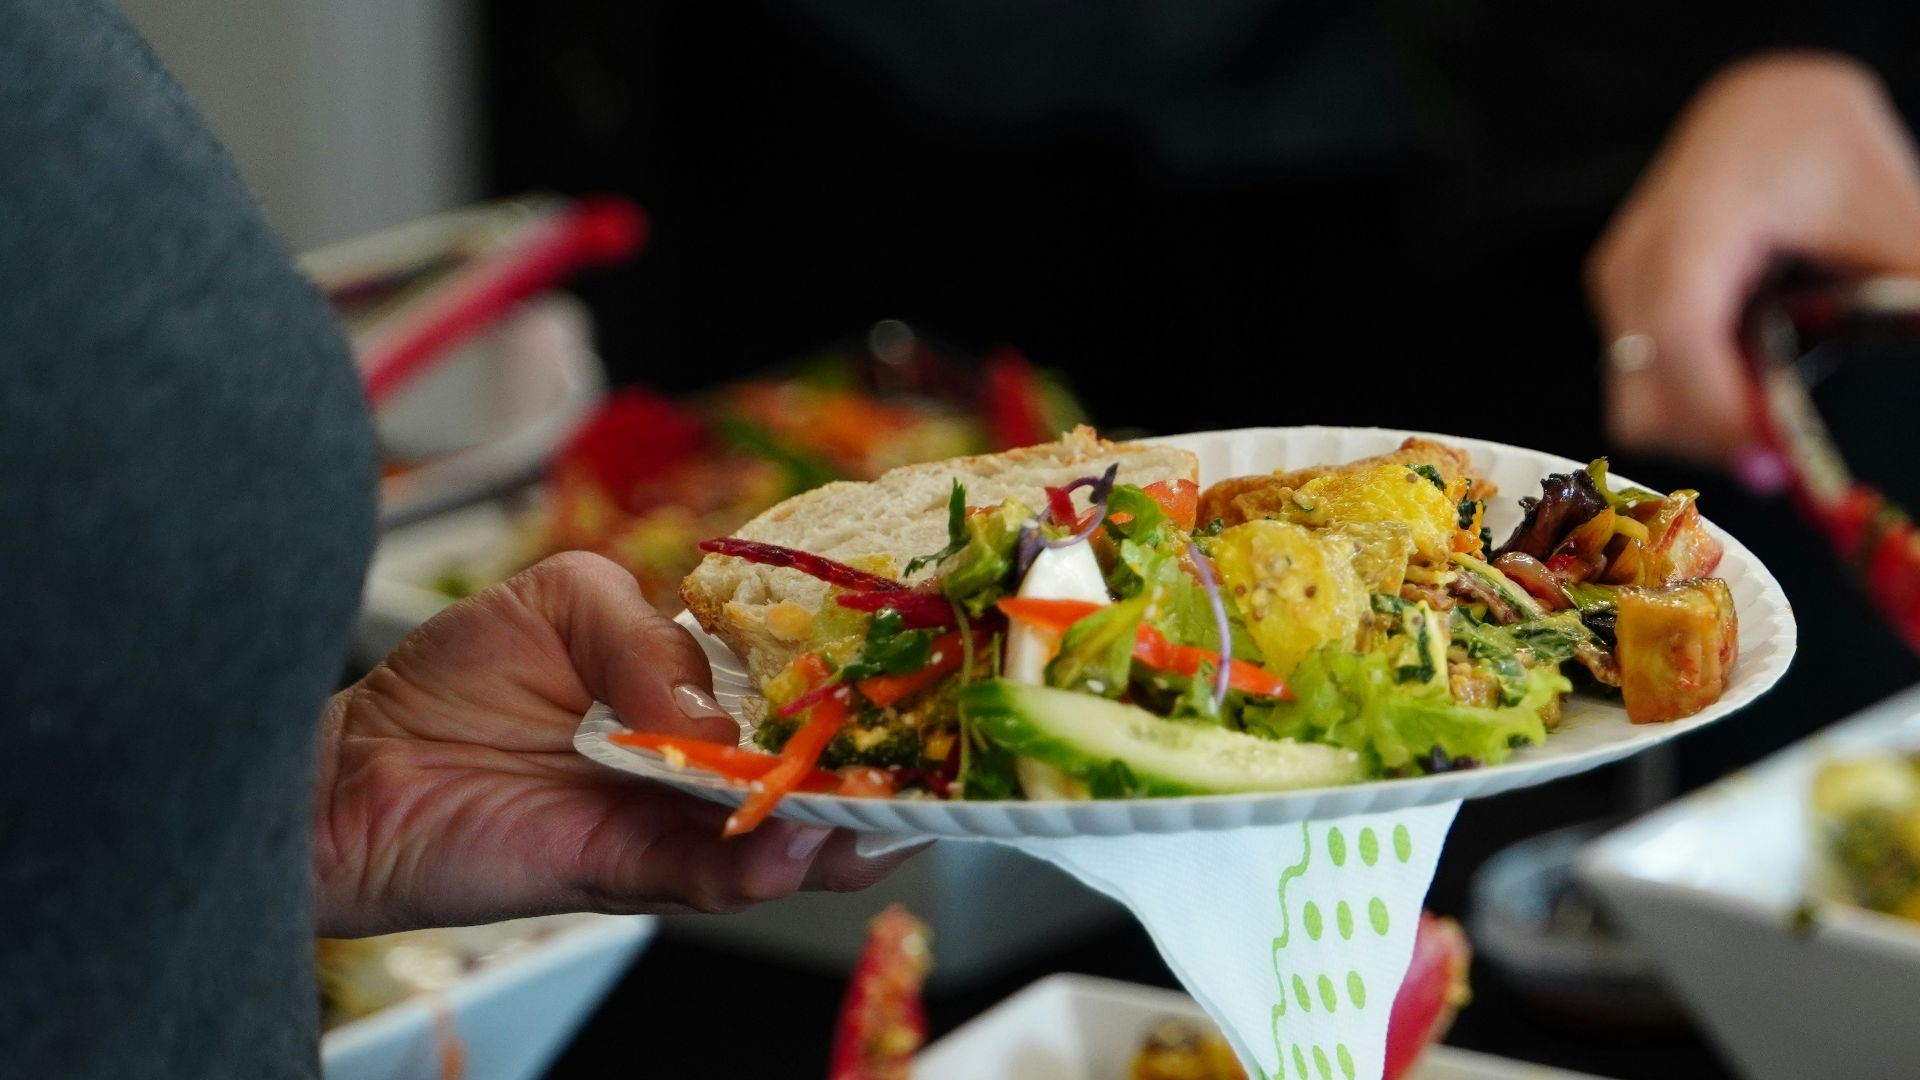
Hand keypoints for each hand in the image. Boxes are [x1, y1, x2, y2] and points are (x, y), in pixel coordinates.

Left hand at [313, 552, 915, 936]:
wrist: (357, 771)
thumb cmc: (457, 680)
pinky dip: (756, 865)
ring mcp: (671, 824)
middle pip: (811, 775)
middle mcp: (699, 767)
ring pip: (779, 839)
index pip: (798, 691)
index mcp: (697, 694)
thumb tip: (706, 712)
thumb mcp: (565, 599)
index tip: (919, 679)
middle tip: (938, 764)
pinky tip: (792, 844)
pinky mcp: (624, 870)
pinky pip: (707, 875)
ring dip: (839, 832)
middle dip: (880, 775)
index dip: (859, 690)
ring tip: (885, 815)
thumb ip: (646, 635)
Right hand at [1587, 52, 1919, 466]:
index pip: (1679, 327)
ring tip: (1774, 421)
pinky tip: (1749, 390)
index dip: (1715, 405)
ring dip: (1704, 430)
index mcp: (1696, 219)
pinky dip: (1696, 407)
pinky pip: (1645, 385)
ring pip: (1638, 402)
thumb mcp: (1887, 210)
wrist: (1761, 107)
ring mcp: (1619, 288)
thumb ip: (1906, 292)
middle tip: (1787, 463)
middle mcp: (1636, 260)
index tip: (1771, 459)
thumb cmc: (1816, 142)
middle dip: (1712, 439)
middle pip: (1645, 389)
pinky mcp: (1623, 310)